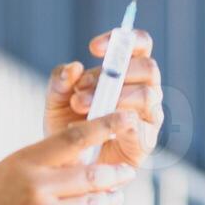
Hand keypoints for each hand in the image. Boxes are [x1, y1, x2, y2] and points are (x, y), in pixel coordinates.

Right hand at [0, 114, 137, 204]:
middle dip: (116, 173)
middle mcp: (37, 188)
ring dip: (109, 196)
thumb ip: (44, 163)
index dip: (105, 126)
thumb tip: (85, 154)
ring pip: (93, 202)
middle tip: (128, 171)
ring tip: (116, 193)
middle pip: (92, 174)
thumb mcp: (8, 171)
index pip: (73, 138)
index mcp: (25, 162)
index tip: (126, 118)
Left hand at [44, 28, 163, 167]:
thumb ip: (60, 81)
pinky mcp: (145, 141)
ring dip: (112, 98)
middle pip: (148, 67)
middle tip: (81, 86)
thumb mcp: (56, 100)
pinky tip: (88, 128)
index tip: (93, 48)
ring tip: (79, 107)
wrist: (68, 166)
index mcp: (129, 72)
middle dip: (114, 73)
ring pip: (146, 95)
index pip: (140, 44)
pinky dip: (112, 124)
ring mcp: (149, 116)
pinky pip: (138, 126)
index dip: (124, 39)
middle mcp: (146, 90)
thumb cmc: (67, 126)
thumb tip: (73, 67)